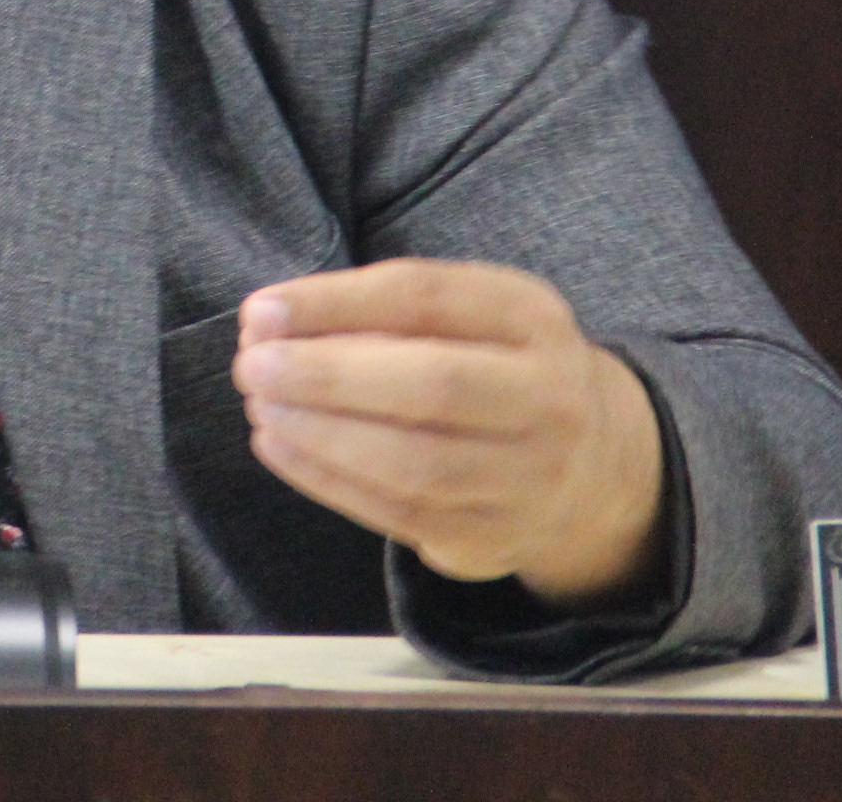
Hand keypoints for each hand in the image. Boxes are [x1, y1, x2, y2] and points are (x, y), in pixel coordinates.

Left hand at [231, 258, 663, 607]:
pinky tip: (279, 445)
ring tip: (260, 406)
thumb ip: (383, 308)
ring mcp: (527, 481)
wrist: (589, 468)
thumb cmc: (495, 368)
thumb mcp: (470, 314)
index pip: (428, 300)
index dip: (336, 303)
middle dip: (327, 376)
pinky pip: (397, 514)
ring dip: (319, 434)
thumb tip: (272, 321)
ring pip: (414, 464)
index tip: (261, 310)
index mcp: (533, 320)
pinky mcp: (489, 541)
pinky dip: (325, 479)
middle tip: (252, 365)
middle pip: (434, 387)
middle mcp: (548, 401)